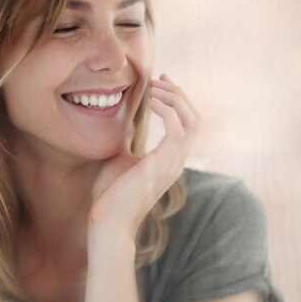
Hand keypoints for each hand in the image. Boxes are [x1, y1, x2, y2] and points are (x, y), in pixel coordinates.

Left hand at [88, 74, 200, 242]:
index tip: (160, 82)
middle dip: (179, 94)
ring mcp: (173, 164)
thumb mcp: (119, 156)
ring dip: (176, 99)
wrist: (106, 222)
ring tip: (155, 87)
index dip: (178, 100)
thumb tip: (122, 119)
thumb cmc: (109, 194)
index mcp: (169, 159)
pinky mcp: (162, 165)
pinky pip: (178, 130)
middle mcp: (176, 161)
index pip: (187, 123)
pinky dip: (168, 110)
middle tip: (159, 80)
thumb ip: (127, 138)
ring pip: (192, 122)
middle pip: (194, 118)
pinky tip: (151, 101)